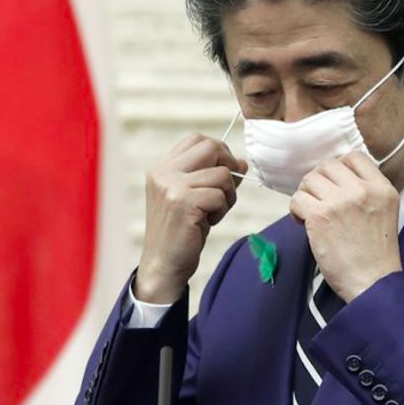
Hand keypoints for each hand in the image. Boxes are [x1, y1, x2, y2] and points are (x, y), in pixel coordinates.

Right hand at [135, 134, 247, 303]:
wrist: (163, 265)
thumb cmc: (181, 232)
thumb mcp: (195, 198)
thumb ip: (213, 178)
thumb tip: (241, 162)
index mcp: (162, 168)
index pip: (197, 139)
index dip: (219, 152)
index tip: (225, 172)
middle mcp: (163, 172)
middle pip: (210, 147)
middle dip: (228, 166)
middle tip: (226, 190)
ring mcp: (171, 186)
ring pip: (222, 174)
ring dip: (227, 195)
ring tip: (214, 212)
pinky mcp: (183, 202)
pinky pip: (220, 195)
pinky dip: (222, 210)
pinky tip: (208, 222)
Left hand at [289, 152, 401, 302]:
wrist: (373, 282)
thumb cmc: (375, 255)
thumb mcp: (384, 213)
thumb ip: (367, 192)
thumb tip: (335, 179)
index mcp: (382, 188)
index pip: (354, 157)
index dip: (339, 169)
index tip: (334, 185)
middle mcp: (363, 190)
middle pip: (328, 165)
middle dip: (319, 181)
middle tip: (319, 200)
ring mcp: (341, 202)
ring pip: (310, 180)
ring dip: (306, 195)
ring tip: (311, 213)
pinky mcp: (321, 216)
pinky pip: (297, 199)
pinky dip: (296, 210)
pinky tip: (304, 223)